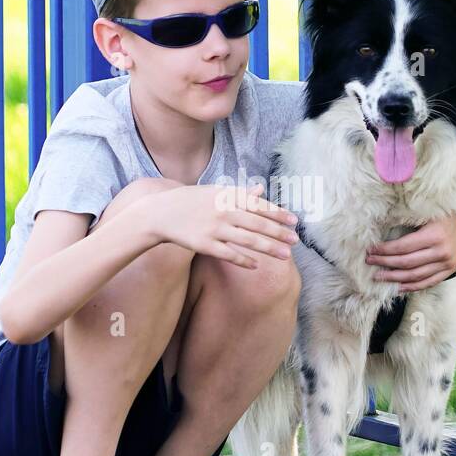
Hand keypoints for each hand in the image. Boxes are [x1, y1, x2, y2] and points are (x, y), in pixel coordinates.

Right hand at [143, 182, 298, 268]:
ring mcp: (214, 228)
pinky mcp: (204, 244)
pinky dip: (244, 260)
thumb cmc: (190, 201)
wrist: (160, 213)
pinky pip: (229, 254)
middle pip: (258, 224)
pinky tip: (257, 266)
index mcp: (227, 195)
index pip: (259, 205)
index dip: (279, 214)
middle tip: (296, 241)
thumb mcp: (214, 191)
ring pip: (248, 240)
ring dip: (269, 249)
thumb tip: (260, 189)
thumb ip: (238, 193)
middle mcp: (223, 210)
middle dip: (279, 233)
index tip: (295, 221)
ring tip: (286, 256)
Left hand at [366, 211, 455, 292]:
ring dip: (395, 278)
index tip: (371, 251)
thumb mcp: (426, 211)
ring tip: (379, 276)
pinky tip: (398, 287)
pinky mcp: (450, 270)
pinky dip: (412, 286)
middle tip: (369, 262)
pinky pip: (428, 282)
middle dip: (385, 263)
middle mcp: (443, 251)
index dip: (384, 251)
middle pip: (407, 263)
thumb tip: (380, 227)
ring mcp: (448, 263)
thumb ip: (407, 219)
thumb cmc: (442, 211)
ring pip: (416, 276)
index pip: (403, 247)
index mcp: (435, 235)